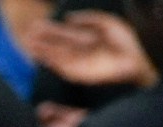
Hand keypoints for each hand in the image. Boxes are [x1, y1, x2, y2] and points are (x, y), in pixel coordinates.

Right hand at [24, 12, 156, 88]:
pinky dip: (48, 61)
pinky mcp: (77, 72)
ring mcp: (78, 62)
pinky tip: (39, 56)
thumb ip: (87, 18)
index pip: (65, 33)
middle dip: (42, 39)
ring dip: (41, 50)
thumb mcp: (107, 23)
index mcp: (87, 37)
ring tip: (27, 44)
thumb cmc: (126, 44)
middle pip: (56, 44)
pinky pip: (59, 65)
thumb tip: (66, 17)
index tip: (37, 25)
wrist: (135, 63)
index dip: (51, 30)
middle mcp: (80, 50)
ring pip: (55, 55)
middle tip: (27, 33)